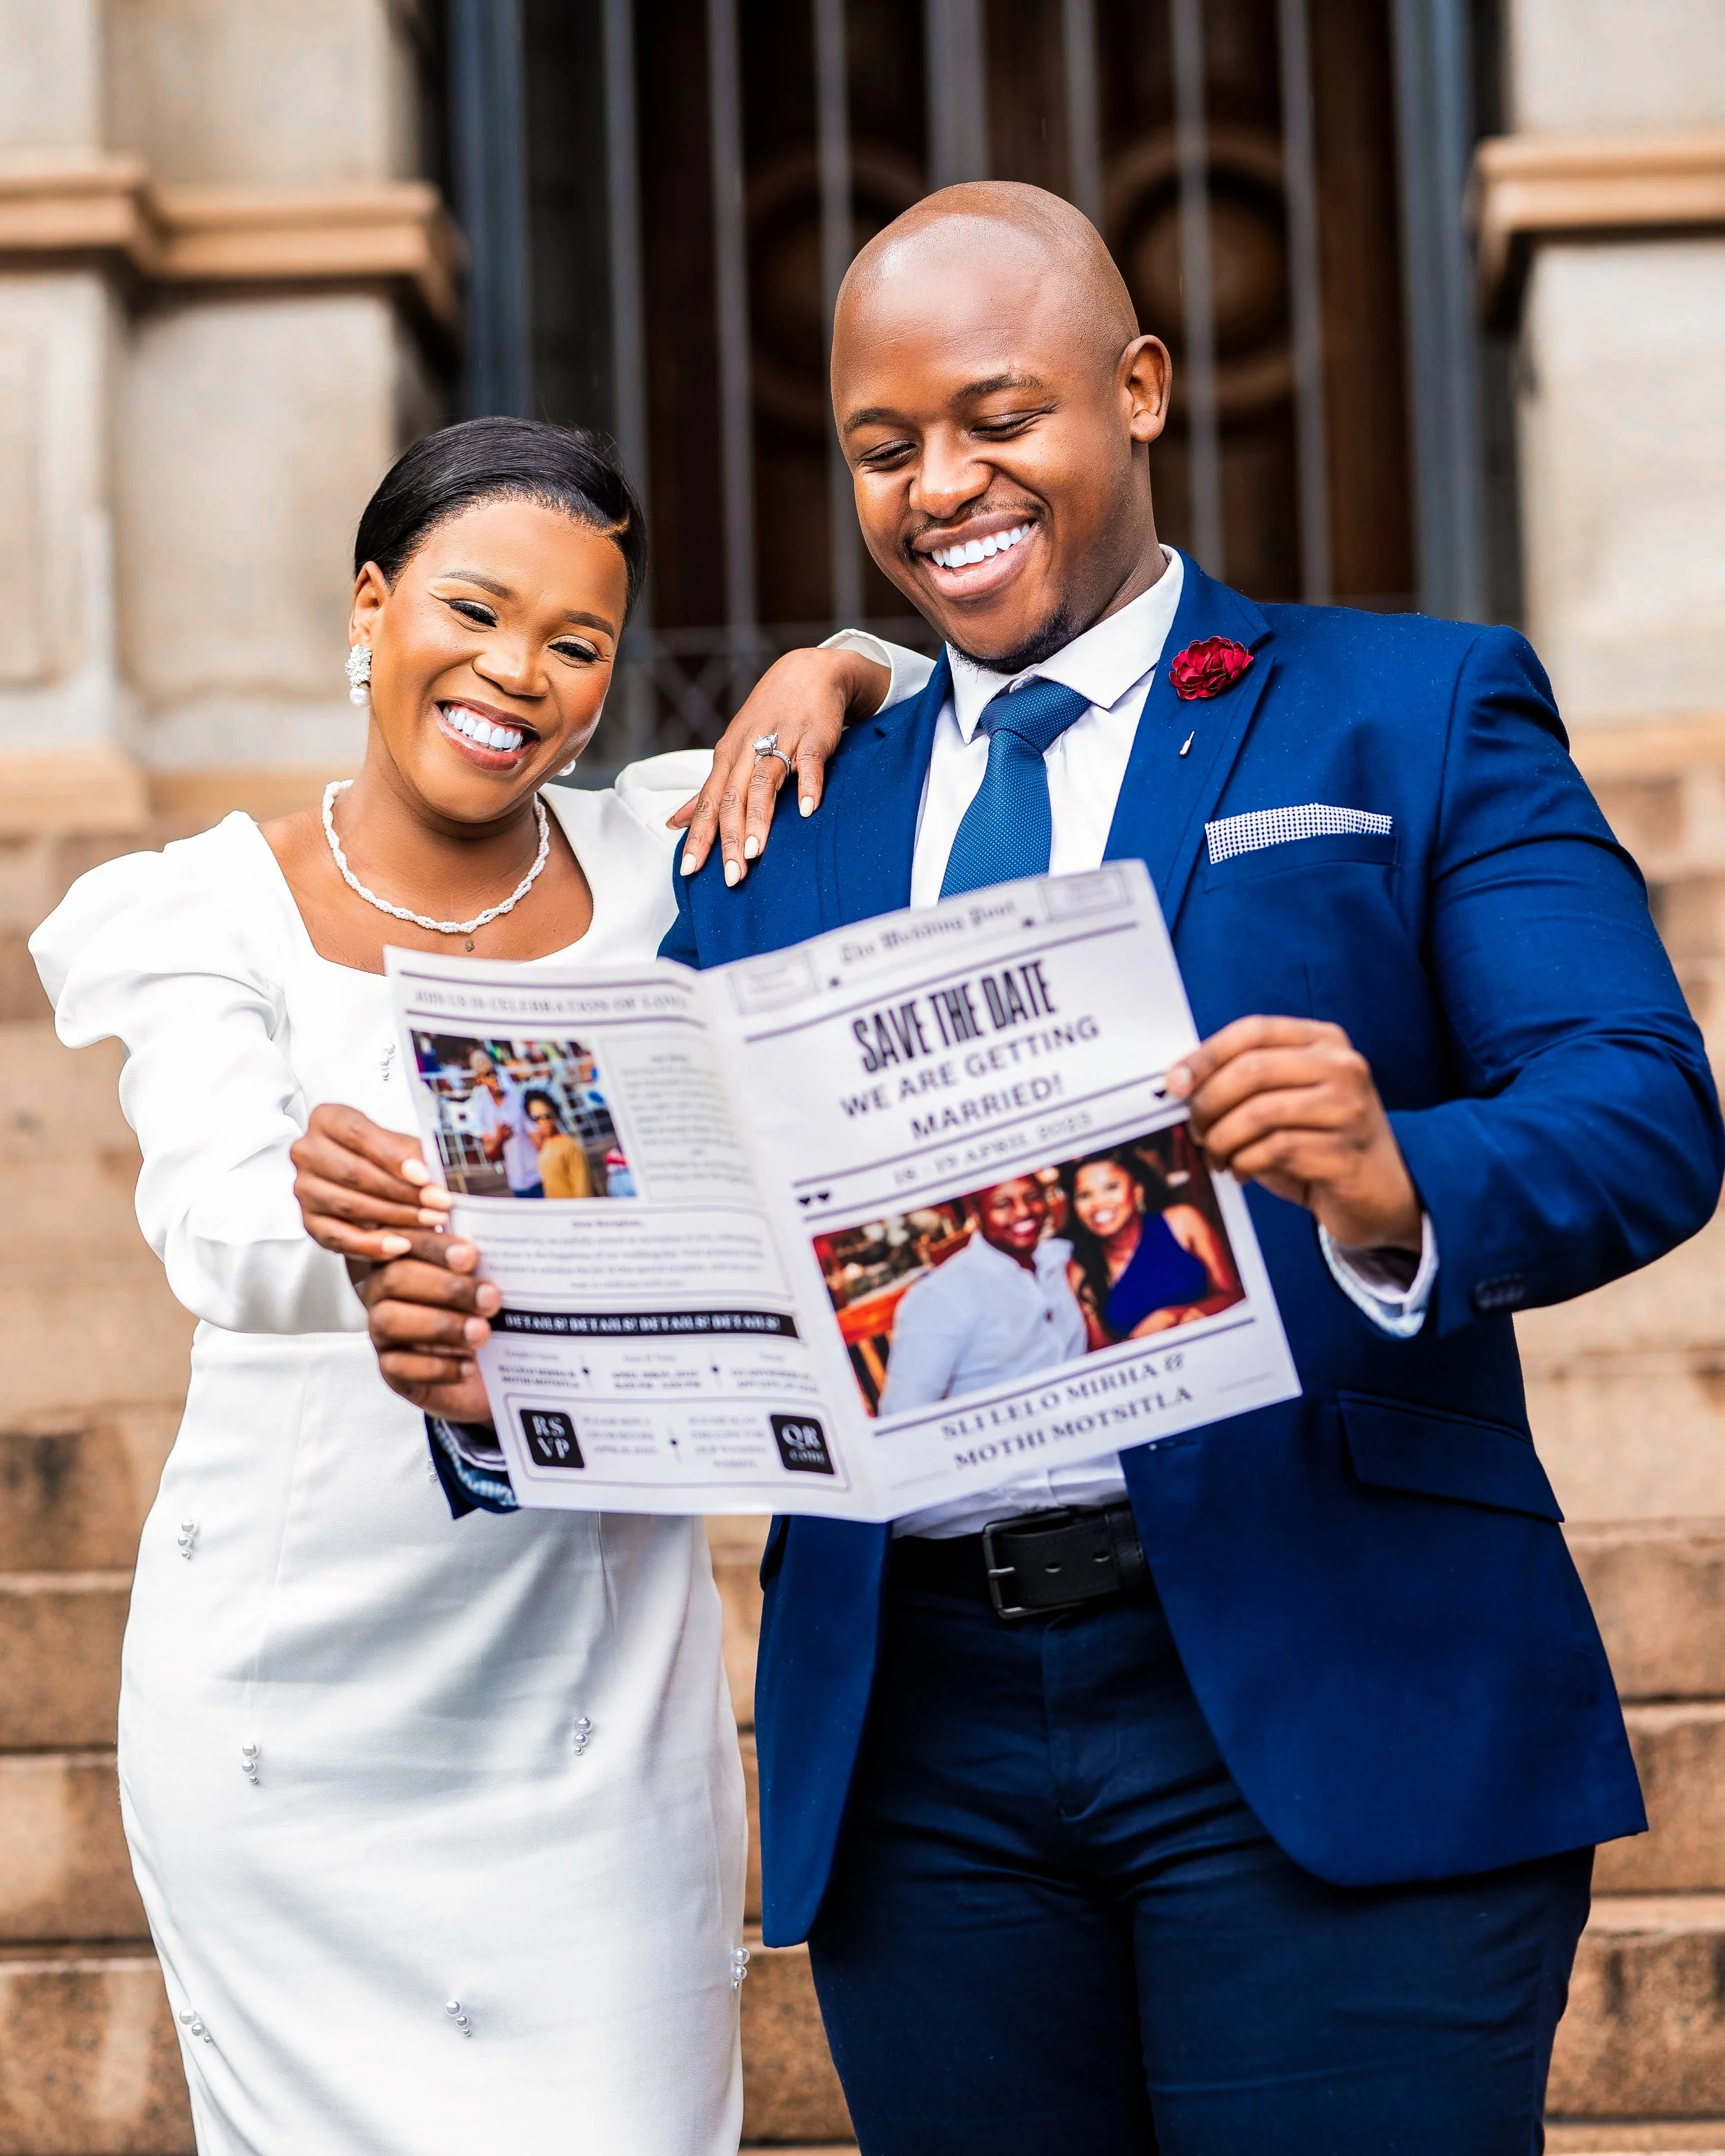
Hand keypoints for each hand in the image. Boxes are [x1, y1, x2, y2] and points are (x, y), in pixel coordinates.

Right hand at [291, 1103, 453, 1262]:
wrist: (370, 1181)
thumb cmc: (384, 1157)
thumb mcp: (402, 1145)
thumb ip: (414, 1155)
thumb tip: (434, 1175)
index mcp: (327, 1119)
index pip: (357, 1134)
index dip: (392, 1157)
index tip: (424, 1176)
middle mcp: (308, 1151)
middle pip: (354, 1173)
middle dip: (402, 1192)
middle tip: (439, 1204)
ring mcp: (304, 1188)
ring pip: (348, 1205)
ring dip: (394, 1217)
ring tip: (429, 1221)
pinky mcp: (308, 1221)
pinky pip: (337, 1237)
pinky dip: (370, 1245)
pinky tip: (399, 1245)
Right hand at [356, 1244, 497, 1420]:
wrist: (490, 1371)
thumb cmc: (486, 1314)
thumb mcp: (487, 1283)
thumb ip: (484, 1263)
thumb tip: (502, 1243)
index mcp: (404, 1258)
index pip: (408, 1241)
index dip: (435, 1246)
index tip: (470, 1255)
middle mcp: (384, 1292)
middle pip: (395, 1278)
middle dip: (446, 1287)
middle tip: (489, 1299)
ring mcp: (383, 1333)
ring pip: (390, 1321)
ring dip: (441, 1325)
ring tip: (481, 1333)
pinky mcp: (391, 1371)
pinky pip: (400, 1367)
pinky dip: (437, 1367)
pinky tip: (468, 1366)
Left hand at [669, 644, 890, 885]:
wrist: (806, 673)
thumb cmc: (766, 718)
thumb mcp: (731, 752)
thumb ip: (707, 792)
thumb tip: (673, 823)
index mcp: (727, 760)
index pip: (707, 804)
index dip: (698, 837)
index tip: (689, 871)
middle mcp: (748, 752)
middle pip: (733, 799)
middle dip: (730, 839)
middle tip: (731, 877)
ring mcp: (781, 742)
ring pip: (765, 783)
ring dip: (760, 818)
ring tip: (757, 852)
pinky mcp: (812, 736)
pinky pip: (809, 763)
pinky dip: (808, 786)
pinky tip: (807, 811)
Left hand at [1167, 1017, 1421, 1251]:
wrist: (1385, 1191)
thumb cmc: (1324, 1141)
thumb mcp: (1288, 1098)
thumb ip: (1247, 1081)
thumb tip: (1180, 1081)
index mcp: (1326, 1041)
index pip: (1253, 1031)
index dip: (1205, 1055)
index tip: (1175, 1083)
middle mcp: (1344, 1067)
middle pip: (1251, 1070)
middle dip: (1208, 1104)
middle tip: (1196, 1130)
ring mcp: (1350, 1110)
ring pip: (1258, 1114)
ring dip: (1222, 1140)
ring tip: (1217, 1156)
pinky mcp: (1346, 1153)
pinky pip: (1273, 1151)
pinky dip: (1245, 1163)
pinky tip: (1243, 1171)